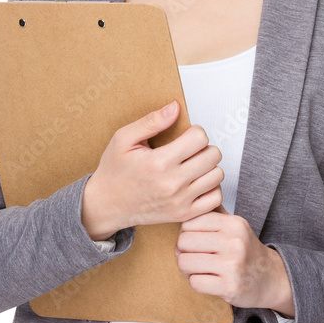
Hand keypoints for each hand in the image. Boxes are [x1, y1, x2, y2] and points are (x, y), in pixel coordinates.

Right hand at [84, 100, 224, 234]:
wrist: (106, 205)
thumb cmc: (114, 171)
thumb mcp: (123, 139)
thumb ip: (151, 121)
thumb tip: (175, 108)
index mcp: (159, 162)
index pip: (199, 138)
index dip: (195, 132)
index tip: (186, 136)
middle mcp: (172, 183)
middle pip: (213, 155)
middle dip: (204, 147)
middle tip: (191, 150)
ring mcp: (180, 201)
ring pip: (217, 175)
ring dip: (209, 167)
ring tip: (193, 165)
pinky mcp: (184, 214)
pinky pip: (215, 198)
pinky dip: (211, 188)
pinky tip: (197, 182)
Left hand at [174, 206, 293, 313]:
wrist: (271, 278)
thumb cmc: (245, 250)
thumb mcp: (234, 226)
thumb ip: (213, 211)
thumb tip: (191, 198)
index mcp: (233, 224)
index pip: (188, 222)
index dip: (186, 233)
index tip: (195, 241)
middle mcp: (235, 242)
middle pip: (183, 242)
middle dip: (183, 251)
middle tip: (195, 256)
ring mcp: (233, 266)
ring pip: (185, 262)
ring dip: (187, 269)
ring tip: (200, 269)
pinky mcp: (230, 287)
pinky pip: (194, 283)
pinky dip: (197, 283)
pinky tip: (208, 280)